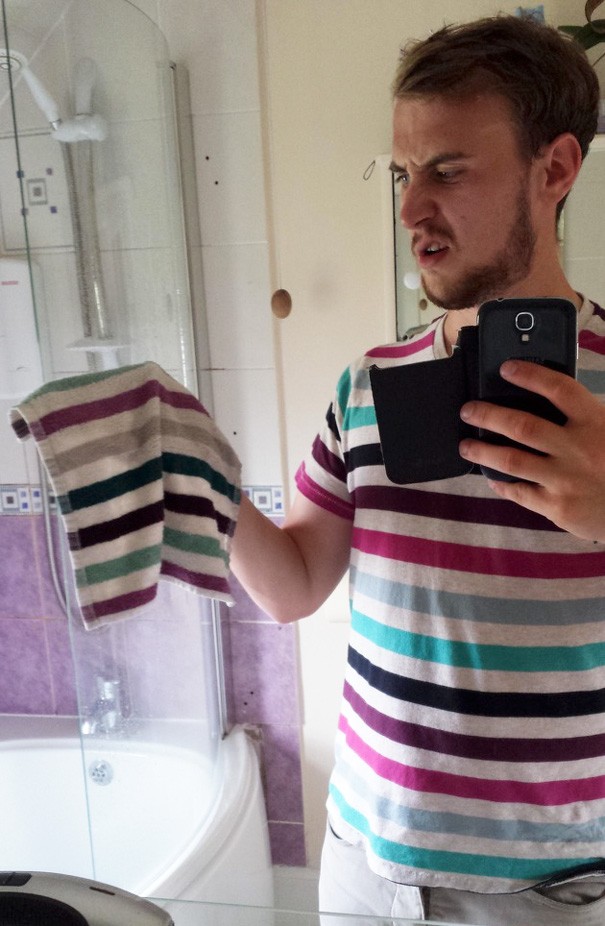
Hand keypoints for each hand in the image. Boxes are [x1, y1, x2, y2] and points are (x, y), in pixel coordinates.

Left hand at [458, 360, 604, 540]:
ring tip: (466, 445)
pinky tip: (491, 478)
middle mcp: (578, 449)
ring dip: (483, 451)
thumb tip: (545, 396)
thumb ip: (586, 415)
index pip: (559, 389)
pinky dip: (501, 484)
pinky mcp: (557, 507)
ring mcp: (565, 480)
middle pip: (523, 426)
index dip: (530, 375)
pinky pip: (519, 493)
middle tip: (468, 410)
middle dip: (489, 415)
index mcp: (596, 423)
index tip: (506, 368)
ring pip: (511, 461)